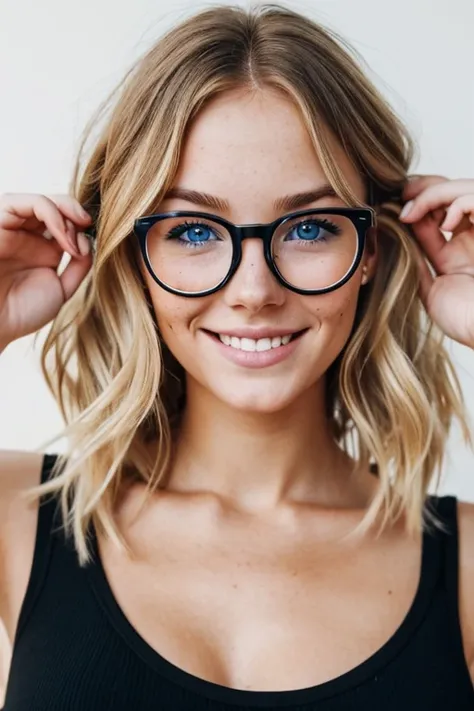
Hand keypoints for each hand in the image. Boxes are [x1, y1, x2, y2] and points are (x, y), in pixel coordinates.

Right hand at [0, 193, 92, 348]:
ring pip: (41, 201)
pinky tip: (62, 233)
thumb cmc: (21, 312)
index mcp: (41, 250)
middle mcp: (27, 236)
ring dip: (64, 211)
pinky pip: (22, 202)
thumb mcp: (61, 290)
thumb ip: (78, 268)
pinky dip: (49, 212)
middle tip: (87, 226)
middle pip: (55, 207)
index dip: (82, 227)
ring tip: (74, 234)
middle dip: (76, 213)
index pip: (66, 224)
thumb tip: (88, 242)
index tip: (90, 244)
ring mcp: (12, 229)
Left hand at [399, 176, 473, 348]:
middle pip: (452, 194)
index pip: (436, 214)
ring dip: (436, 192)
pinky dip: (460, 203)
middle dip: (425, 188)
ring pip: (465, 190)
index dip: (416, 203)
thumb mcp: (431, 291)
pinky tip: (446, 222)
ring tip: (414, 210)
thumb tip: (392, 242)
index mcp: (458, 251)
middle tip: (402, 195)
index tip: (394, 205)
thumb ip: (416, 267)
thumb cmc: (465, 320)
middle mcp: (473, 238)